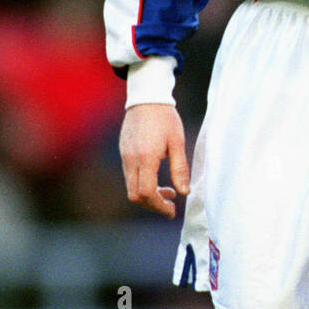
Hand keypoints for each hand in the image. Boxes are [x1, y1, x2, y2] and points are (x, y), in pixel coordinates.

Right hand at [119, 103, 189, 217]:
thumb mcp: (178, 142)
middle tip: (170, 205)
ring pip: (131, 187)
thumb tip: (184, 192)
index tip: (172, 210)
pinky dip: (142, 184)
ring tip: (168, 191)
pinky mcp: (123, 153)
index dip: (159, 206)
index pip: (147, 192)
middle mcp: (131, 159)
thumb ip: (180, 168)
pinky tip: (157, 179)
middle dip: (153, 205)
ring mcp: (124, 156)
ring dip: (148, 195)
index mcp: (146, 157)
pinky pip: (130, 176)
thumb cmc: (165, 118)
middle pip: (135, 195)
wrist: (146, 98)